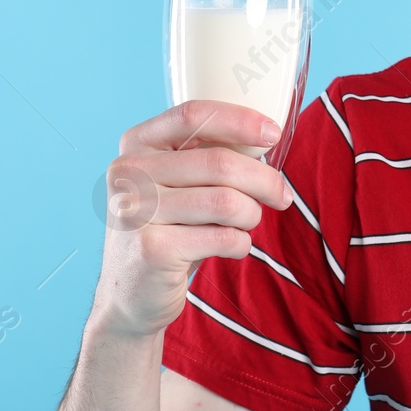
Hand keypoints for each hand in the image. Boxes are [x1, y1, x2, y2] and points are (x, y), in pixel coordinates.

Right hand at [90, 100, 293, 338]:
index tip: (273, 134)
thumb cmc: (166, 229)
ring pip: (226, 202)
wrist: (129, 294)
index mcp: (136, 144)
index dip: (239, 120)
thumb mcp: (173, 183)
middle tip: (282, 196)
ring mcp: (136, 212)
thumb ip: (205, 155)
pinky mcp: (153, 250)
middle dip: (264, 180)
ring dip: (251, 215)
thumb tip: (267, 138)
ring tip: (247, 223)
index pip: (193, 115)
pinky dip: (241, 243)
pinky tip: (232, 246)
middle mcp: (129, 173)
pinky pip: (223, 237)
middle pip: (219, 163)